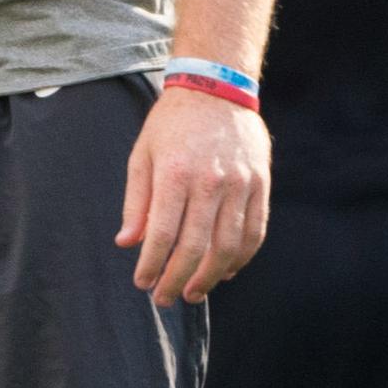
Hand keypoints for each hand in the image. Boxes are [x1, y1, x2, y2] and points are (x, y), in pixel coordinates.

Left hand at [119, 82, 270, 301]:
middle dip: (178, 281)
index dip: (152, 266)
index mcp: (176, 173)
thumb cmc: (172, 124)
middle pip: (195, 247)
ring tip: (194, 293)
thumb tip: (127, 243)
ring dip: (209, 277)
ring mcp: (240, 184)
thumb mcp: (143, 155)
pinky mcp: (260, 184)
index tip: (142, 283)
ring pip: (228, 246)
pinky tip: (225, 272)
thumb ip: (136, 201)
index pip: (162, 234)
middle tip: (165, 298)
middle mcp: (210, 181)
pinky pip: (254, 232)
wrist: (217, 88)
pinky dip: (240, 258)